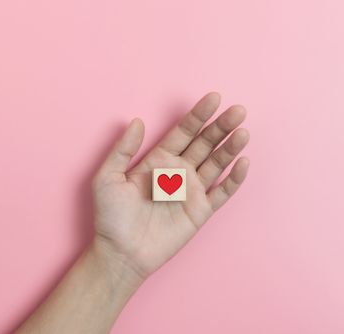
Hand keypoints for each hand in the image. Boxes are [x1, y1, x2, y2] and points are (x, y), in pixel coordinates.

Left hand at [92, 92, 249, 279]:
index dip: (199, 115)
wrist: (121, 253)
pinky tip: (243, 163)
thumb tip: (137, 121)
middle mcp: (179, 171)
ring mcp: (192, 190)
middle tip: (238, 111)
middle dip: (221, 127)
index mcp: (159, 159)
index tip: (214, 98)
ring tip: (243, 133)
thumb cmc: (112, 216)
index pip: (184, 131)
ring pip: (216, 163)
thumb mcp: (108, 178)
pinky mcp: (201, 211)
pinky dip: (233, 179)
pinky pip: (221, 192)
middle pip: (205, 143)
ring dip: (230, 148)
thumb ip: (123, 149)